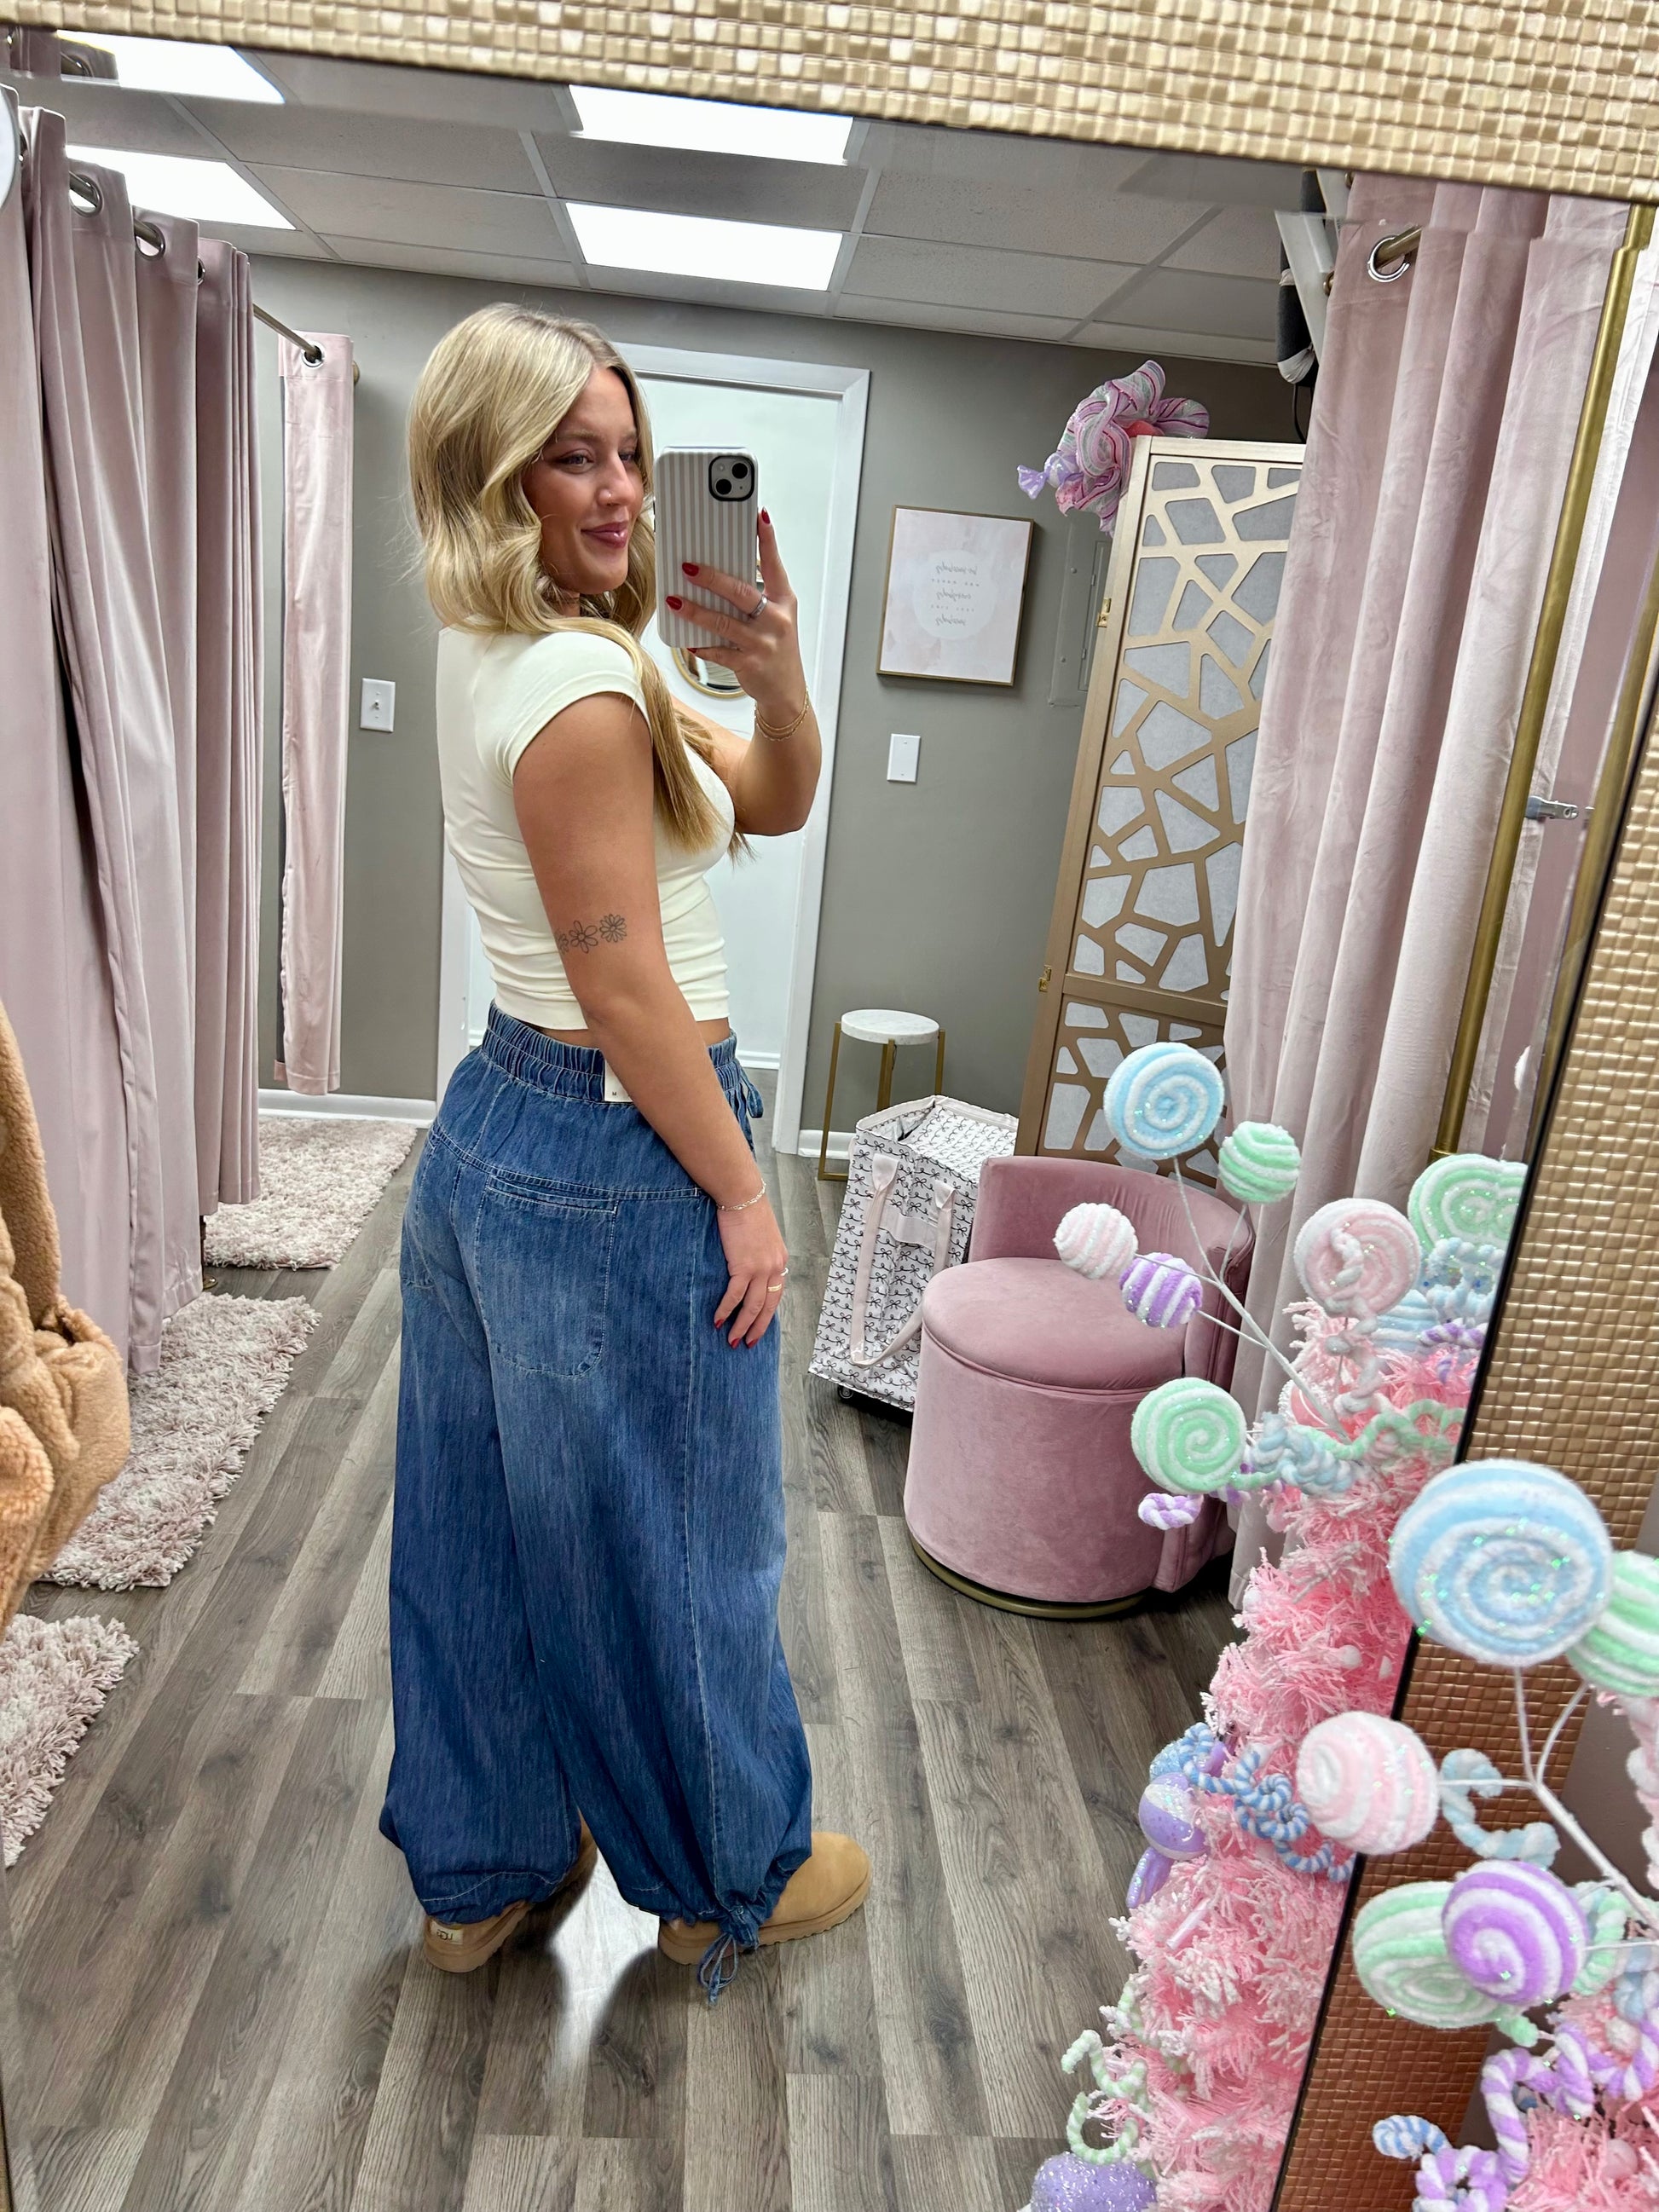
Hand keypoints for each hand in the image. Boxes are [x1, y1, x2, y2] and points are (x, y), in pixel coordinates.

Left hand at [664, 512, 806, 724]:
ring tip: (675, 601)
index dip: (767, 540)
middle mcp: (776, 620)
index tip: (758, 516)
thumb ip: (755, 596)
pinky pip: (719, 651)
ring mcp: (763, 643)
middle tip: (688, 566)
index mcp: (784, 601)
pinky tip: (689, 639)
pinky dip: (701, 645)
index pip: (774, 565)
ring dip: (696, 611)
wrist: (786, 691)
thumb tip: (717, 575)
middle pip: (741, 592)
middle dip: (712, 578)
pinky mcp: (750, 664)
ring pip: (724, 622)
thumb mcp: (776, 618)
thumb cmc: (776, 648)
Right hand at [715, 1191, 789, 1346]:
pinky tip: (718, 1321)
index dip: (767, 1314)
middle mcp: (774, 1268)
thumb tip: (749, 1269)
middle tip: (747, 1344)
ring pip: (753, 1306)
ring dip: (741, 1325)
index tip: (758, 1328)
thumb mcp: (762, 1236)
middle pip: (768, 1306)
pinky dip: (726, 1310)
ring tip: (732, 1340)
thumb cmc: (748, 1211)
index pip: (776, 1295)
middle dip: (757, 1328)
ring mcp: (760, 1268)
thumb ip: (760, 1255)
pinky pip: (735, 1295)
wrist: (741, 1195)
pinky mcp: (743, 1266)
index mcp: (780, 1261)